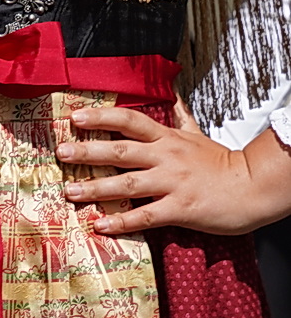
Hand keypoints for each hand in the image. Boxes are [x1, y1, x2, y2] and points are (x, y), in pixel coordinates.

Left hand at [59, 105, 290, 234]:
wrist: (255, 187)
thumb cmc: (223, 162)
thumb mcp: (197, 134)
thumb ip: (179, 116)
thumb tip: (170, 94)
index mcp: (167, 138)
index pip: (129, 121)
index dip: (101, 117)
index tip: (75, 117)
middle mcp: (166, 157)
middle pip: (120, 150)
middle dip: (87, 151)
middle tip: (61, 153)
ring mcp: (173, 183)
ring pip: (128, 183)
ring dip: (96, 187)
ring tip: (70, 191)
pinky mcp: (181, 209)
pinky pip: (146, 215)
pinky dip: (122, 220)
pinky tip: (101, 224)